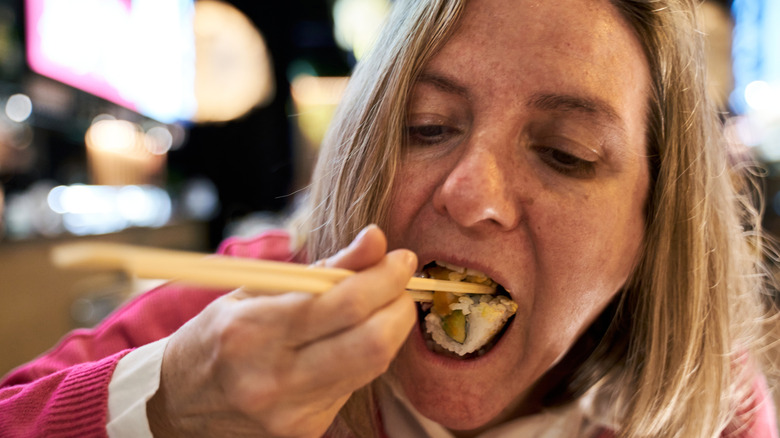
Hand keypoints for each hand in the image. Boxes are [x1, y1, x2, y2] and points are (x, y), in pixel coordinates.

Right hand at [147, 225, 417, 436]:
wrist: (177, 402)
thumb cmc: (218, 334)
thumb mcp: (258, 289)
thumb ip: (325, 267)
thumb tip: (377, 239)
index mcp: (253, 330)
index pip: (344, 303)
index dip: (386, 278)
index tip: (402, 260)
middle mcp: (272, 378)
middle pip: (372, 343)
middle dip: (400, 307)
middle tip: (400, 286)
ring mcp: (290, 412)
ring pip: (372, 367)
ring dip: (390, 331)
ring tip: (382, 308)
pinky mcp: (304, 432)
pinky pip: (354, 386)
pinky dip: (364, 357)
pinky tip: (350, 342)